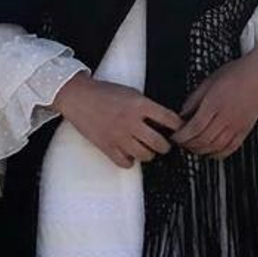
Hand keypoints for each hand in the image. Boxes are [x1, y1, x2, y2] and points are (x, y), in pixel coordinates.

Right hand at [53, 73, 181, 167]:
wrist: (78, 97)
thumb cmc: (104, 93)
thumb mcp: (131, 93)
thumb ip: (147, 107)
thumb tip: (164, 121)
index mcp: (139, 105)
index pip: (169, 119)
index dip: (178, 126)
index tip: (179, 129)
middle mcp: (131, 122)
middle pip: (159, 143)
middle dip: (165, 145)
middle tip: (164, 143)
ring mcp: (119, 136)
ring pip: (145, 155)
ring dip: (149, 154)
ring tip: (147, 149)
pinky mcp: (107, 146)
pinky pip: (125, 163)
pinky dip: (130, 161)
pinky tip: (130, 154)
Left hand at [175, 42, 257, 158]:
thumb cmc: (236, 74)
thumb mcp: (208, 82)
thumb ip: (193, 100)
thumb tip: (181, 115)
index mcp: (214, 103)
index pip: (194, 127)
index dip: (181, 136)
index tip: (174, 136)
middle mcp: (226, 117)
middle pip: (202, 140)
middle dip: (187, 144)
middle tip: (180, 143)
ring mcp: (237, 125)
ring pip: (215, 147)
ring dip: (200, 151)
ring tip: (192, 147)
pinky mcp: (245, 130)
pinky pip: (230, 149)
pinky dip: (217, 154)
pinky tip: (210, 152)